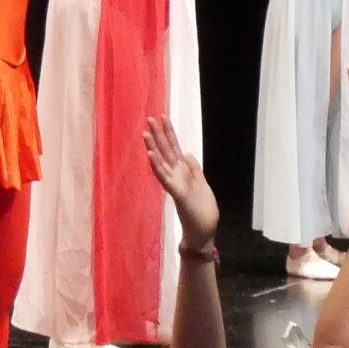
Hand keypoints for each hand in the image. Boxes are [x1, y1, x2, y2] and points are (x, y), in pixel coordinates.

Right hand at [142, 116, 219, 247]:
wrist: (203, 231)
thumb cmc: (202, 210)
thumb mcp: (202, 184)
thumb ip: (194, 169)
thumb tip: (187, 153)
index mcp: (183, 172)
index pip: (174, 148)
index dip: (169, 133)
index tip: (163, 116)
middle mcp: (176, 176)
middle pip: (165, 151)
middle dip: (158, 135)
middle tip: (148, 118)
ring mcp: (175, 184)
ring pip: (161, 163)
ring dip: (153, 148)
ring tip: (145, 134)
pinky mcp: (177, 194)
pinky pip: (165, 178)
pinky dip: (157, 166)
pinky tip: (150, 155)